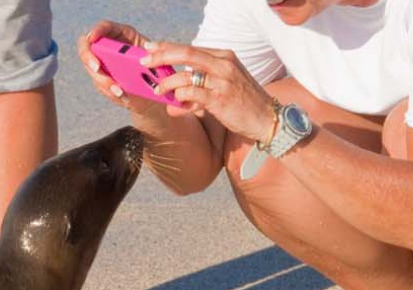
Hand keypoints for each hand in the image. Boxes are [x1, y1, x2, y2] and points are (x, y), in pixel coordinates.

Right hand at [76, 21, 172, 117]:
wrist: (155, 90)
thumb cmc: (158, 68)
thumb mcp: (157, 58)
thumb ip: (153, 53)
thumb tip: (147, 52)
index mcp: (122, 34)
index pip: (104, 28)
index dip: (96, 31)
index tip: (92, 38)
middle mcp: (108, 47)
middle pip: (88, 46)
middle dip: (89, 57)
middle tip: (97, 68)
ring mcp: (102, 63)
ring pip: (92, 68)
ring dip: (103, 80)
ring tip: (119, 90)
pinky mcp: (102, 79)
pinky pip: (100, 84)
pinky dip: (110, 91)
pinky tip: (122, 95)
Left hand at [142, 41, 278, 143]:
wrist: (267, 119)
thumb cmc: (244, 101)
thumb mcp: (227, 81)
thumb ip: (204, 77)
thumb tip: (176, 82)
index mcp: (224, 56)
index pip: (191, 48)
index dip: (168, 47)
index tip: (150, 48)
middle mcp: (224, 65)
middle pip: (186, 55)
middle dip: (162, 57)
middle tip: (145, 62)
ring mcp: (222, 82)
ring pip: (185, 76)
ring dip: (167, 84)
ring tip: (158, 91)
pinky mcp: (220, 100)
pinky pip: (192, 96)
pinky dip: (179, 100)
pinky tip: (173, 108)